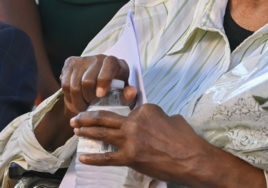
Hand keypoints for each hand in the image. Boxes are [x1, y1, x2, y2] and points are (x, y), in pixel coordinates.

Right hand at [60, 55, 136, 116]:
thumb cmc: (114, 92)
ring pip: (74, 85)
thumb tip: (132, 91)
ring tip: (83, 108)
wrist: (97, 86)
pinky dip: (69, 97)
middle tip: (90, 108)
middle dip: (88, 99)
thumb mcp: (122, 96)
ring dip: (78, 101)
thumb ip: (127, 96)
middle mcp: (98, 58)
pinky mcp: (70, 63)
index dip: (103, 81)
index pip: (108, 66)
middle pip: (88, 80)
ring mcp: (83, 59)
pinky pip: (65, 84)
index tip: (100, 96)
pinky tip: (75, 101)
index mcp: (115, 63)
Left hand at [72, 104, 264, 187]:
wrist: (192, 159)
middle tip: (77, 117)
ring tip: (75, 129)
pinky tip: (83, 157)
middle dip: (88, 117)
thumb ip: (158, 118)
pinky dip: (94, 158)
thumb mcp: (173, 119)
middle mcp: (134, 122)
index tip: (126, 122)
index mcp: (145, 109)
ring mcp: (131, 140)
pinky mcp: (130, 157)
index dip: (128, 117)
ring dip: (87, 131)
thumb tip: (154, 123)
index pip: (129, 110)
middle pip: (107, 117)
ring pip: (104, 133)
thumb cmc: (187, 140)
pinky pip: (108, 157)